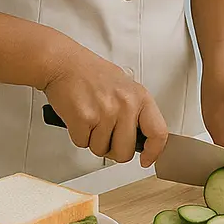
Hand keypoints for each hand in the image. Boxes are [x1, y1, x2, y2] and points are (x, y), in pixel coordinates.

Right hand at [42, 49, 168, 167]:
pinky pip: (83, 143)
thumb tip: (142, 138)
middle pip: (125, 151)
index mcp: (140, 97)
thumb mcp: (125, 87)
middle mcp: (126, 104)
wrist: (64, 63)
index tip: (146, 160)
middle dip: (113, 150)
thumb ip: (135, 111)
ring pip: (101, 150)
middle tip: (104, 134)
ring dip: (93, 140)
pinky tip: (79, 117)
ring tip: (90, 118)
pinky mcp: (84, 118)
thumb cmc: (92, 74)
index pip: (158, 132)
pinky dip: (78, 135)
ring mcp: (106, 112)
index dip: (153, 152)